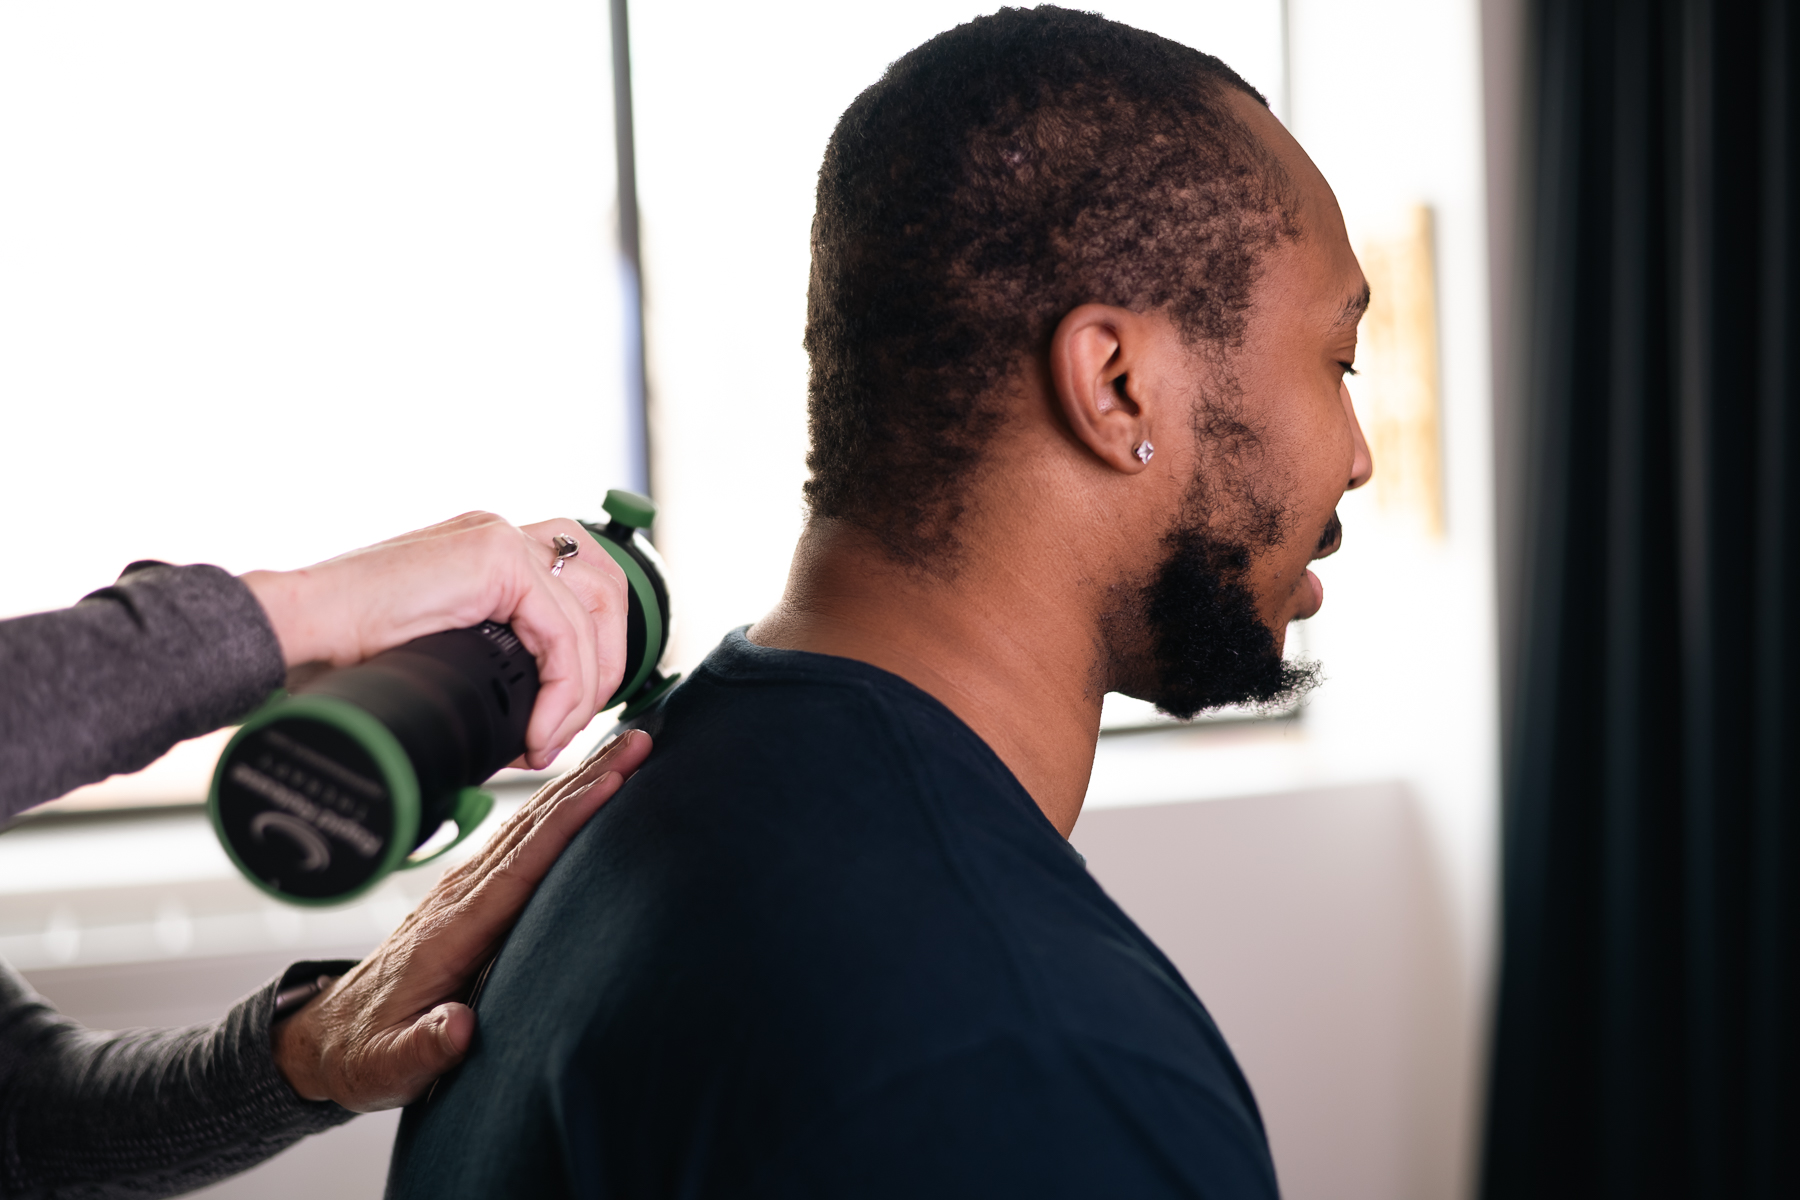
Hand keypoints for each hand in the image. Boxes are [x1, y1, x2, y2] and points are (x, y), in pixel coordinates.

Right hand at [242, 511, 627, 766]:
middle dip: (604, 669)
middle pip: (605, 591)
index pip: (583, 590)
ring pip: (592, 615)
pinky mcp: (496, 555)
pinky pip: (563, 631)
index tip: (563, 718)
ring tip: (544, 743)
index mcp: (490, 555)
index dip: (593, 656)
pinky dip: (561, 691)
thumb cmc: (350, 655)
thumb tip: (537, 719)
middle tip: (565, 732)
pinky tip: (534, 732)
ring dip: (581, 692)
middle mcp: (502, 536)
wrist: (296, 634)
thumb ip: (492, 661)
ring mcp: (500, 538)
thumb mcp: (443, 654)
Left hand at [270, 728, 652, 1110]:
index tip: (612, 784)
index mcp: (451, 931)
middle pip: (533, 826)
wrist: (331, 1037)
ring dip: (577, 783)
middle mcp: (459, 897)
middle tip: (638, 742)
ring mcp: (464, 889)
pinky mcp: (470, 892)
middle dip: (587, 780)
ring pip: (529, 824)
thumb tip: (460, 1030)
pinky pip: (522, 838)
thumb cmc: (368, 1051)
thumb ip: (423, 1050)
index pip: (521, 864)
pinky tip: (583, 789)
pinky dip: (558, 806)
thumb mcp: (388, 1066)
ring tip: (625, 751)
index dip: (568, 821)